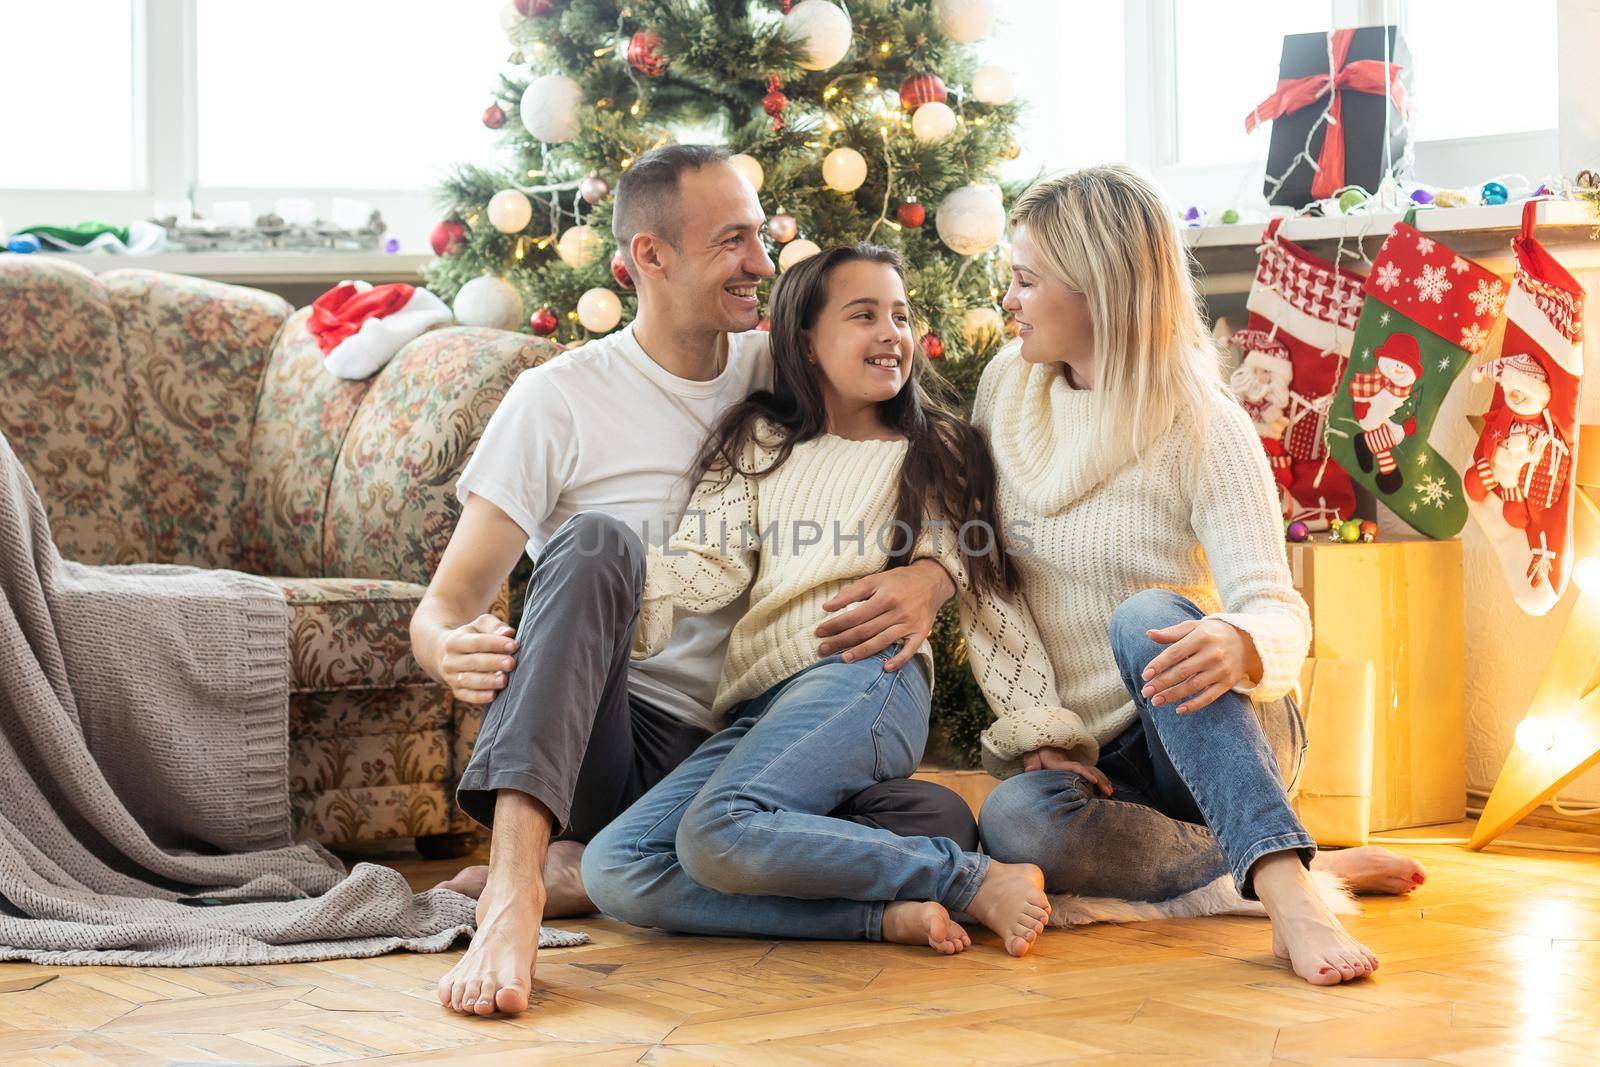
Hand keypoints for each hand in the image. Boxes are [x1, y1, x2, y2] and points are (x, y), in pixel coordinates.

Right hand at [439, 614, 518, 704]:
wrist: (447, 654)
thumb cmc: (472, 636)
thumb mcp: (480, 626)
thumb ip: (495, 626)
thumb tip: (508, 633)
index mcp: (455, 641)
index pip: (476, 642)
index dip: (495, 644)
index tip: (514, 645)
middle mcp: (450, 660)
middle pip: (473, 662)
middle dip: (494, 663)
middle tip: (512, 663)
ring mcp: (451, 677)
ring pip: (469, 680)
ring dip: (488, 681)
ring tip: (504, 680)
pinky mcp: (456, 691)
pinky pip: (467, 696)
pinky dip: (480, 697)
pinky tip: (494, 695)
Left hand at [815, 559, 953, 671]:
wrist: (931, 581)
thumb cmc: (898, 581)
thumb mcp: (875, 580)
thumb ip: (851, 592)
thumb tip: (827, 606)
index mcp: (884, 597)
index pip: (854, 616)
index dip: (835, 625)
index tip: (819, 632)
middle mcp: (897, 611)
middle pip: (864, 631)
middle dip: (841, 641)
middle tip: (823, 650)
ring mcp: (910, 624)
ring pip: (882, 641)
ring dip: (862, 652)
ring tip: (843, 660)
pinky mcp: (921, 633)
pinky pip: (909, 650)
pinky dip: (899, 660)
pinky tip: (885, 669)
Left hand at [1020, 747, 1111, 794]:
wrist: (1040, 746)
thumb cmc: (1035, 753)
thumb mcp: (1031, 755)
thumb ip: (1031, 761)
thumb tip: (1030, 770)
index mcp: (1060, 763)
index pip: (1076, 767)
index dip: (1085, 773)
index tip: (1094, 781)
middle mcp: (1071, 763)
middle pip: (1090, 769)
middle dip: (1101, 780)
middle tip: (1109, 792)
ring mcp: (1075, 766)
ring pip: (1093, 771)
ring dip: (1103, 781)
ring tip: (1111, 793)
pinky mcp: (1075, 770)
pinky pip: (1091, 773)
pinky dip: (1100, 780)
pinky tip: (1106, 789)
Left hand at [1139, 618, 1261, 714]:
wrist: (1248, 642)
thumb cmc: (1213, 633)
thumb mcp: (1194, 627)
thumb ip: (1172, 632)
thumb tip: (1150, 634)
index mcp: (1201, 637)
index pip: (1175, 652)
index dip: (1159, 664)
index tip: (1145, 675)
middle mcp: (1212, 654)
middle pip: (1182, 671)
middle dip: (1162, 683)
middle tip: (1145, 692)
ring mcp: (1221, 670)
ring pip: (1194, 686)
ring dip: (1173, 696)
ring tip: (1156, 701)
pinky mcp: (1227, 683)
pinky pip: (1209, 697)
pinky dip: (1194, 705)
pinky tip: (1179, 709)